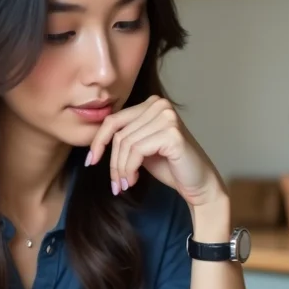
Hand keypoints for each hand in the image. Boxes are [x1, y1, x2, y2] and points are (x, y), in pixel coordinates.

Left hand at [84, 96, 223, 207]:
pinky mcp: (172, 134)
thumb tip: (95, 141)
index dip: (98, 142)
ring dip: (121, 169)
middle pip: (119, 134)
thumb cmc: (170, 166)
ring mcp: (167, 117)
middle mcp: (160, 105)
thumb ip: (125, 137)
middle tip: (116, 184)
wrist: (198, 184)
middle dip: (113, 162)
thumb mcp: (141, 147)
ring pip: (125, 144)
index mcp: (152, 104)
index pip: (113, 120)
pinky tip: (133, 181)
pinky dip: (130, 169)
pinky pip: (136, 151)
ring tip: (126, 184)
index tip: (90, 162)